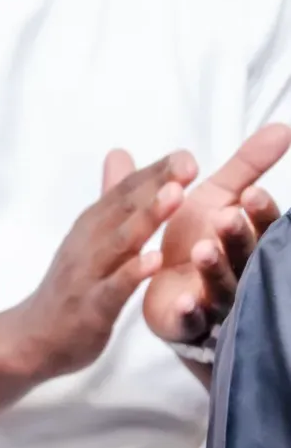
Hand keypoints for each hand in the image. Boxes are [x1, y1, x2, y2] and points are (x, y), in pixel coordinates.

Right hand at [12, 150, 192, 379]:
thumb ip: (110, 199)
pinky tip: (155, 260)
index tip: (185, 155)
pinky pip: (113, 288)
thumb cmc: (68, 289)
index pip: (123, 192)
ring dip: (146, 218)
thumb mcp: (89, 238)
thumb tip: (121, 154)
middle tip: (187, 163)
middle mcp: (87, 243)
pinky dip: (132, 273)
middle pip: (122, 208)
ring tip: (175, 196)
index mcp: (90, 227)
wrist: (31, 338)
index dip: (153, 172)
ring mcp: (87, 275)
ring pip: (119, 242)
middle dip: (155, 185)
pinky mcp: (89, 308)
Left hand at [144, 125, 288, 345]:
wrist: (168, 289)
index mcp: (242, 237)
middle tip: (226, 217)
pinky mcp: (188, 320)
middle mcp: (236, 268)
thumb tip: (284, 127)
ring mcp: (214, 297)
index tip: (252, 193)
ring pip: (220, 284)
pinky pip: (192, 318)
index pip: (258, 224)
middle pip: (243, 254)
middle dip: (238, 236)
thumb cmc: (196, 237)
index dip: (258, 212)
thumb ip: (246, 166)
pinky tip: (186, 301)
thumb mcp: (219, 195)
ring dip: (213, 267)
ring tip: (203, 249)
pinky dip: (191, 310)